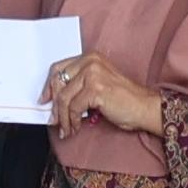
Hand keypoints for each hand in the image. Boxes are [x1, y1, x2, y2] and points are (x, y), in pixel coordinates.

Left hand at [44, 52, 166, 143]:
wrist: (143, 107)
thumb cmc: (123, 99)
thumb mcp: (97, 85)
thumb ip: (78, 85)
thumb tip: (53, 100)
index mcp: (90, 58)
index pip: (58, 68)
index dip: (48, 86)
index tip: (44, 100)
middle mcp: (90, 62)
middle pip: (58, 83)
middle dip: (54, 105)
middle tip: (54, 120)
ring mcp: (93, 74)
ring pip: (63, 98)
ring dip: (62, 118)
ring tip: (66, 129)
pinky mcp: (95, 89)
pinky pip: (73, 108)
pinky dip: (72, 121)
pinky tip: (76, 128)